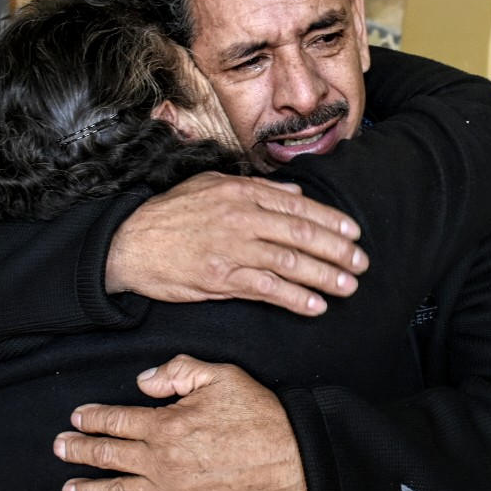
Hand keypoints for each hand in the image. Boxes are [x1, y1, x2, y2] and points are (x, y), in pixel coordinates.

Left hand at [55, 354, 308, 490]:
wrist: (291, 457)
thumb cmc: (258, 414)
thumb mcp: (220, 375)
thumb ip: (177, 371)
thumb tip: (142, 382)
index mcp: (166, 424)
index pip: (117, 420)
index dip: (92, 418)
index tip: (77, 418)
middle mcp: (161, 460)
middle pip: (108, 455)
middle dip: (79, 450)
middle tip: (59, 447)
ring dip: (89, 490)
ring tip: (69, 489)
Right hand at [106, 172, 368, 314]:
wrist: (129, 242)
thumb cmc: (172, 213)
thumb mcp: (212, 184)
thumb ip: (257, 187)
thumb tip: (295, 193)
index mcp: (243, 193)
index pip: (299, 207)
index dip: (331, 221)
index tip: (354, 233)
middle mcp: (242, 219)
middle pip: (302, 235)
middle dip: (337, 251)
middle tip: (361, 263)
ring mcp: (233, 250)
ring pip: (290, 263)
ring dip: (325, 276)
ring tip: (348, 287)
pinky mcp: (221, 280)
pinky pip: (267, 290)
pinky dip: (295, 298)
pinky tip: (315, 306)